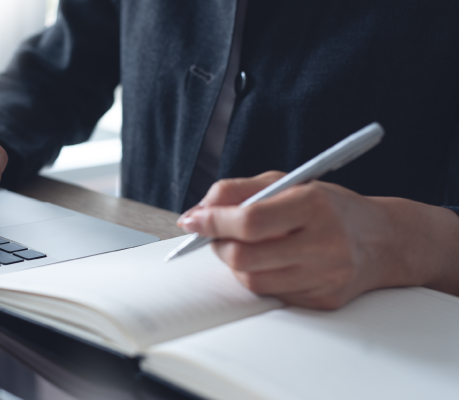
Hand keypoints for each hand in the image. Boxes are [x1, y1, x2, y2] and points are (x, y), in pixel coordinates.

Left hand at [177, 171, 458, 308]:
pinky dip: (260, 278)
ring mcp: (326, 276)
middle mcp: (324, 243)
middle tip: (215, 235)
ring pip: (253, 281)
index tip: (192, 221)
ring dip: (236, 264)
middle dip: (218, 245)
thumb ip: (239, 190)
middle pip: (245, 257)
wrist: (385, 240)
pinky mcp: (324, 300)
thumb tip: (197, 211)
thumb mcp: (289, 182)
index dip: (213, 222)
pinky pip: (273, 295)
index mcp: (314, 205)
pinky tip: (271, 263)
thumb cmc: (329, 207)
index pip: (250, 220)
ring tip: (245, 247)